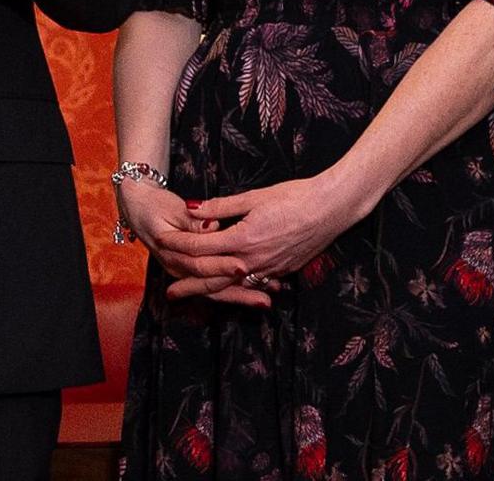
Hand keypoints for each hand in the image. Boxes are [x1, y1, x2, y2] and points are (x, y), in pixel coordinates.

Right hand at [122, 183, 265, 308]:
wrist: (139, 209)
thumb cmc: (155, 206)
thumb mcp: (170, 209)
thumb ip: (192, 221)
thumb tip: (210, 227)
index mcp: (172, 253)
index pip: (199, 264)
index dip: (221, 266)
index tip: (242, 266)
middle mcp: (178, 268)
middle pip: (211, 286)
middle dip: (238, 292)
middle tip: (263, 295)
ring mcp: (186, 273)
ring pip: (216, 291)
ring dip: (242, 297)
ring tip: (266, 302)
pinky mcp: (194, 271)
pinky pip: (217, 287)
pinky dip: (238, 291)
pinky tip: (260, 293)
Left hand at [151, 174, 364, 306]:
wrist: (332, 208)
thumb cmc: (295, 196)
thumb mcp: (255, 196)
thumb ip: (221, 207)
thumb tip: (192, 208)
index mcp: (243, 239)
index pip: (201, 247)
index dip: (179, 245)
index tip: (162, 243)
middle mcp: (254, 260)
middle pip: (213, 278)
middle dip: (189, 285)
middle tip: (170, 293)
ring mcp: (269, 270)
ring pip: (233, 286)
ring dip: (211, 291)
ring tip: (194, 296)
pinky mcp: (282, 272)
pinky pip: (253, 284)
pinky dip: (238, 288)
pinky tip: (229, 289)